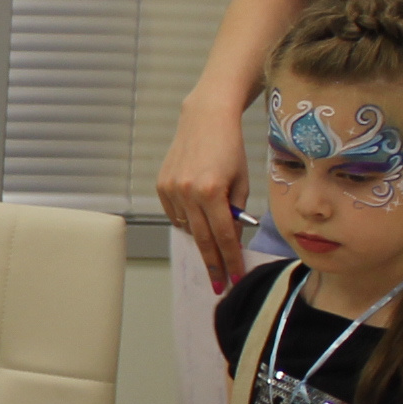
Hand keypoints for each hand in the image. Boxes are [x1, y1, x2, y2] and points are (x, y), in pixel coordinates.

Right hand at [157, 96, 255, 294]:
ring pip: (186, 227)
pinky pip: (174, 214)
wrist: (206, 119)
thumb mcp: (241, 181)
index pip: (224, 236)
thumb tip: (230, 238)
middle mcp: (188, 193)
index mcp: (212, 192)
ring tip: (211, 232)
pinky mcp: (161, 186)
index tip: (234, 278)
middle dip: (212, 263)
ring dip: (200, 235)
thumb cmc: (230, 148)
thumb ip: (236, 211)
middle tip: (219, 284)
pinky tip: (196, 210)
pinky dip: (186, 218)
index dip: (230, 260)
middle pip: (202, 239)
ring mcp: (171, 190)